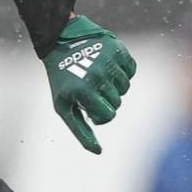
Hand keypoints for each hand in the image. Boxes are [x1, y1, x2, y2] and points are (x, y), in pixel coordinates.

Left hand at [44, 15, 134, 152]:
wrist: (60, 40)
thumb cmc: (62, 78)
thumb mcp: (63, 105)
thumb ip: (80, 130)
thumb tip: (98, 152)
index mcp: (84, 92)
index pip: (108, 115)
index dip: (100, 113)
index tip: (89, 105)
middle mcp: (98, 77)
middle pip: (117, 102)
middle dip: (105, 98)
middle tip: (90, 87)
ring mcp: (109, 62)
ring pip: (125, 86)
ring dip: (113, 84)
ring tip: (97, 75)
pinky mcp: (119, 50)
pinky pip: (131, 70)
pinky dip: (122, 70)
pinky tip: (107, 65)